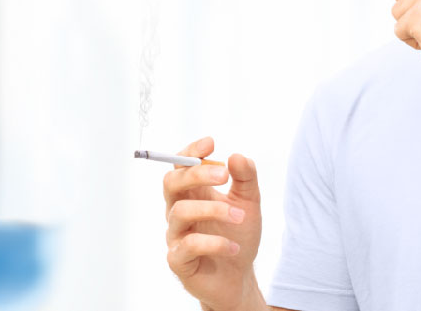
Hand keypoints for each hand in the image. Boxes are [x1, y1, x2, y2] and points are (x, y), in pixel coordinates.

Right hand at [163, 136, 263, 310]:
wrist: (238, 277)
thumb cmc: (237, 235)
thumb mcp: (249, 203)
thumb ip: (245, 178)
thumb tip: (237, 156)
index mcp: (193, 193)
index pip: (180, 166)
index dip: (190, 152)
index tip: (211, 144)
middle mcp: (180, 211)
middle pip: (172, 183)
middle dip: (196, 174)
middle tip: (224, 175)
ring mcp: (176, 236)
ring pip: (180, 212)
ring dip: (213, 210)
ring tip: (241, 217)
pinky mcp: (178, 260)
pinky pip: (189, 245)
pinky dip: (215, 243)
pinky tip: (233, 246)